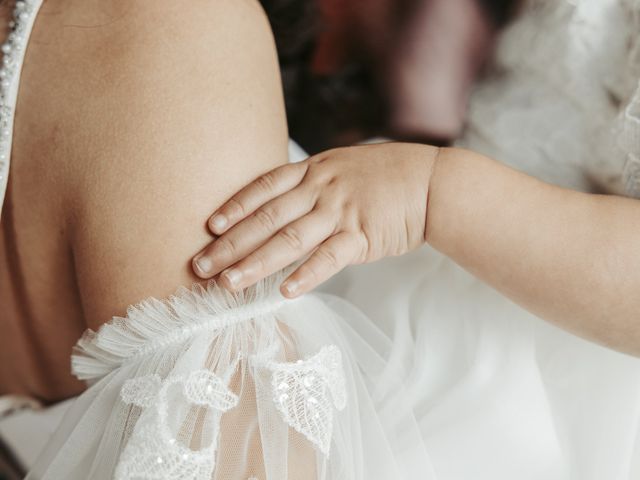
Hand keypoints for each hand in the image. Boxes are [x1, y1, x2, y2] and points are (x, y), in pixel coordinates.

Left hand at [192, 143, 439, 296]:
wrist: (431, 182)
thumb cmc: (386, 176)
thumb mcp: (342, 166)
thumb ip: (311, 182)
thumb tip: (281, 202)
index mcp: (314, 170)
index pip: (264, 187)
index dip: (235, 207)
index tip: (209, 227)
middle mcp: (321, 189)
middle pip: (267, 218)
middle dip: (230, 243)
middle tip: (200, 265)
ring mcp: (341, 212)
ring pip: (290, 240)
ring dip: (256, 263)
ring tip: (228, 284)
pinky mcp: (362, 236)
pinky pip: (329, 259)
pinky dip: (306, 275)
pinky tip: (284, 292)